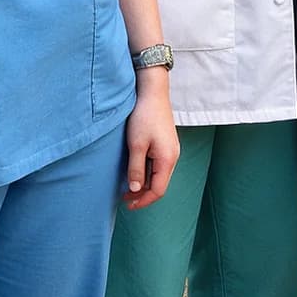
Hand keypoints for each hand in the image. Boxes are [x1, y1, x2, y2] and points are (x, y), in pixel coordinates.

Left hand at [123, 72, 179, 209]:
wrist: (152, 92)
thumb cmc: (144, 116)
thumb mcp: (136, 145)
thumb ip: (136, 169)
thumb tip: (135, 189)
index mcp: (167, 159)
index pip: (158, 190)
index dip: (143, 201)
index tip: (128, 204)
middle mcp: (172, 156)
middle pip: (160, 184)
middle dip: (143, 194)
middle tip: (124, 197)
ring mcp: (170, 149)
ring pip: (158, 174)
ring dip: (144, 182)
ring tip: (126, 185)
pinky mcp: (165, 143)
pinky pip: (158, 164)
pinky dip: (146, 171)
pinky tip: (135, 169)